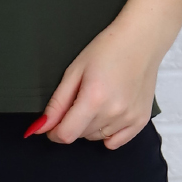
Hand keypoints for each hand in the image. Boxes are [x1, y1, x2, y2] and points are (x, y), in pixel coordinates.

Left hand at [34, 19, 161, 150]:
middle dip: (73, 123)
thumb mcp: (74, 71)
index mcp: (94, 99)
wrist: (141, 40)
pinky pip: (116, 142)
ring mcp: (130, 118)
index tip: (52, 124)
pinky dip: (108, 133)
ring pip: (97, 137)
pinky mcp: (141, 120)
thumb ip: (57, 103)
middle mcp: (114, 112)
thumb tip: (40, 128)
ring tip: (98, 100)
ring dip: (91, 126)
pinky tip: (109, 113)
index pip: (67, 134)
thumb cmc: (106, 49)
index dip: (54, 132)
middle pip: (81, 135)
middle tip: (80, 98)